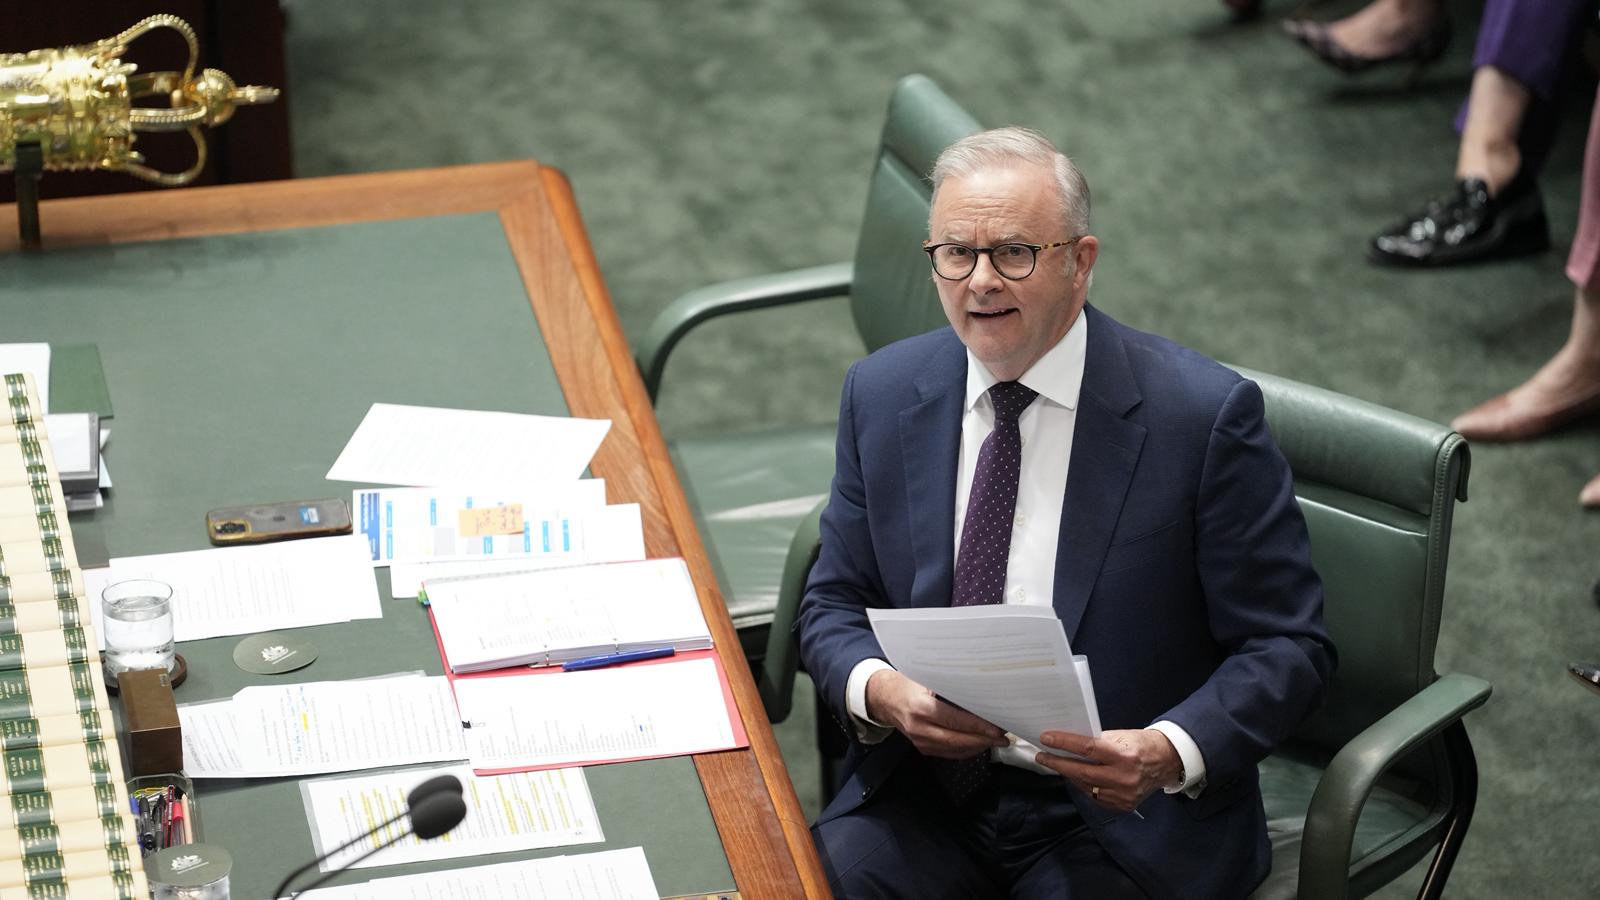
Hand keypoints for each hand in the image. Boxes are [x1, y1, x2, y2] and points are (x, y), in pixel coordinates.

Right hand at [865, 670, 1006, 758]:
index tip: (997, 728)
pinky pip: (949, 754)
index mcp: (920, 707)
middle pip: (957, 740)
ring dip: (978, 746)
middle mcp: (919, 728)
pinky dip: (967, 750)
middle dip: (983, 740)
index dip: (978, 726)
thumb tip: (980, 692)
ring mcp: (920, 741)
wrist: (886, 698)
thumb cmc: (908, 683)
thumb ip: (949, 686)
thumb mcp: (926, 678)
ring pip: (955, 750)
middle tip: (1003, 737)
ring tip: (995, 740)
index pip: (955, 720)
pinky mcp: (923, 749)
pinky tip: (979, 743)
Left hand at [1033, 729, 1182, 812]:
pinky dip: (1085, 786)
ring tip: (1057, 764)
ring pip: (1086, 787)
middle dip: (1059, 764)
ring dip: (1070, 775)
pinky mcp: (1123, 806)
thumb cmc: (1141, 744)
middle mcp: (1124, 778)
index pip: (1087, 749)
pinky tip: (1077, 777)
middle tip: (1042, 756)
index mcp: (1124, 756)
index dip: (1064, 744)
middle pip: (1082, 772)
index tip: (1046, 738)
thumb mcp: (1121, 736)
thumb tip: (1069, 742)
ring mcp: (1123, 795)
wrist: (1167, 763)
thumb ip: (1097, 742)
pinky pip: (1096, 797)